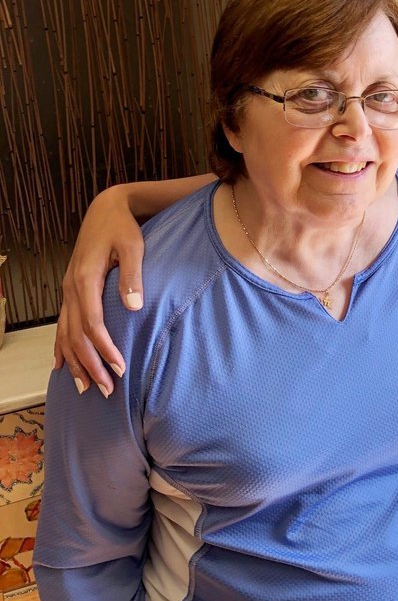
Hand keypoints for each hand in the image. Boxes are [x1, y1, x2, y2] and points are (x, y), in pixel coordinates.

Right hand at [55, 186, 144, 395]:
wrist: (105, 210)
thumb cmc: (122, 228)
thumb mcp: (133, 246)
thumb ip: (132, 276)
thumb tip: (134, 307)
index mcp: (85, 280)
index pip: (93, 324)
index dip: (104, 348)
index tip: (120, 368)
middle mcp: (71, 289)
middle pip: (76, 336)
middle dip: (90, 365)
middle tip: (106, 390)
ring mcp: (67, 291)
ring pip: (65, 334)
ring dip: (75, 362)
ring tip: (86, 387)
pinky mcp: (69, 291)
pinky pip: (61, 324)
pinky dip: (60, 347)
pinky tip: (61, 365)